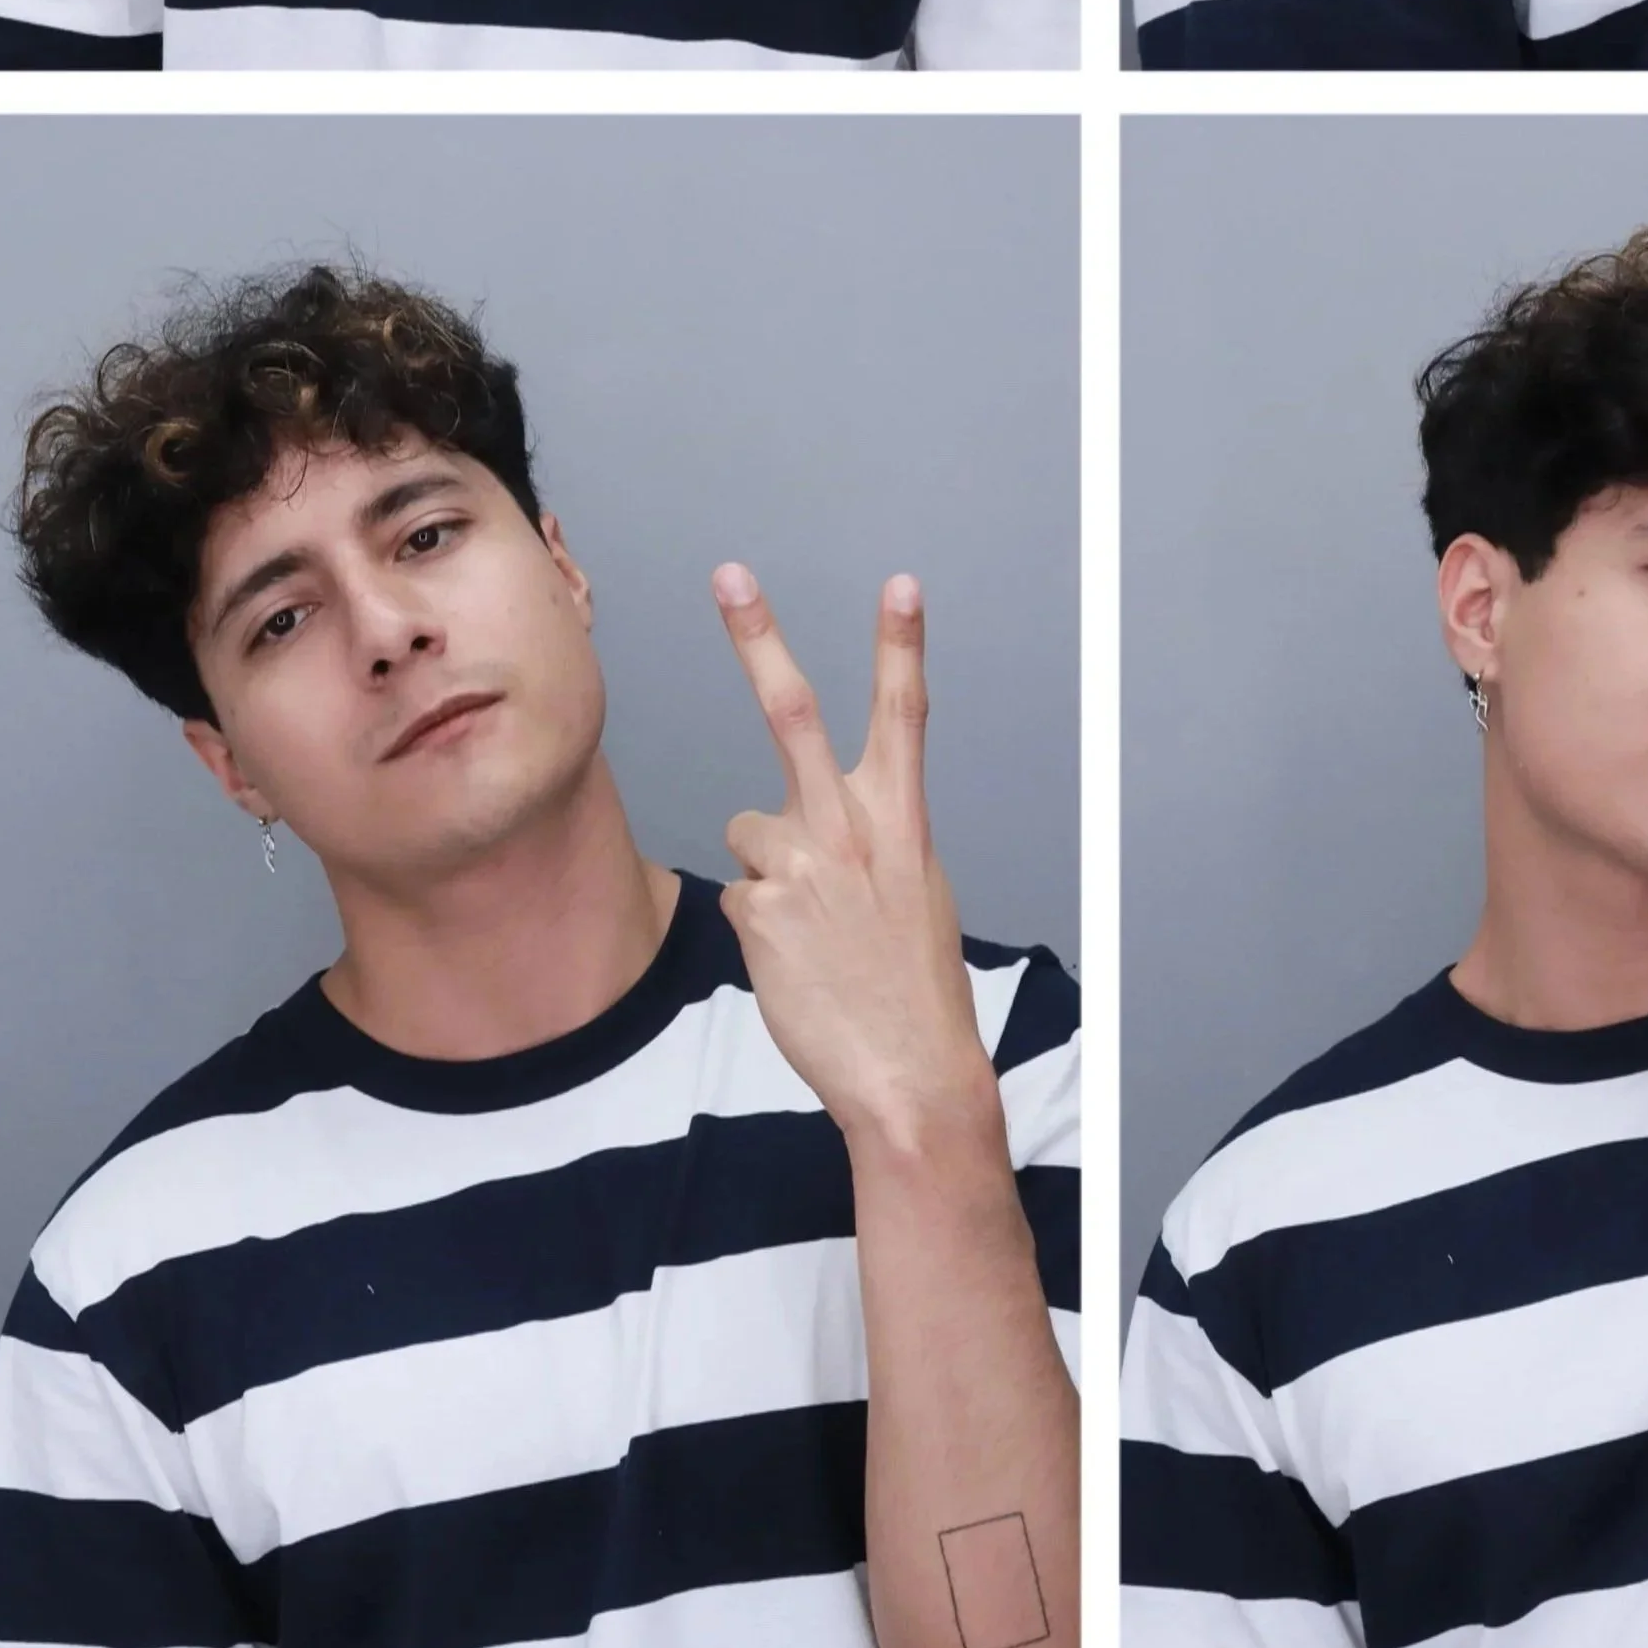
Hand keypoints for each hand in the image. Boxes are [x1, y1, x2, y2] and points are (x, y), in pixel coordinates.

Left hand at [710, 563, 995, 1145]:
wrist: (909, 1072)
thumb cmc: (914, 986)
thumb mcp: (916, 892)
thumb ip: (868, 843)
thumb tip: (806, 833)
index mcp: (903, 820)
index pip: (905, 714)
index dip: (902, 645)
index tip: (900, 585)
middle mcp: (849, 828)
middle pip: (793, 710)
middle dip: (760, 636)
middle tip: (731, 575)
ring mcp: (799, 865)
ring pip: (750, 828)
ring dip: (771, 869)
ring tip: (813, 931)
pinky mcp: (756, 909)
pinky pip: (741, 895)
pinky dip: (762, 926)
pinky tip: (797, 962)